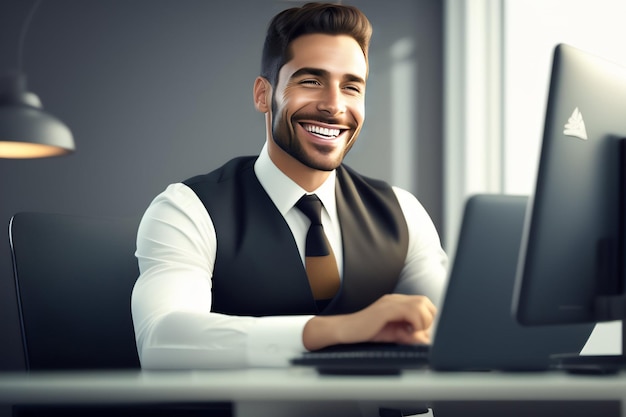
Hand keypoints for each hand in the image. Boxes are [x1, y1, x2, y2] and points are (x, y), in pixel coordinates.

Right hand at [302, 294, 436, 350]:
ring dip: (421, 322)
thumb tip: (427, 340)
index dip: (428, 319)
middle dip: (428, 320)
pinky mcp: (385, 309)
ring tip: (410, 334)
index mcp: (398, 302)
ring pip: (420, 305)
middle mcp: (395, 299)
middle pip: (425, 302)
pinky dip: (414, 323)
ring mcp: (390, 302)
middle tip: (416, 333)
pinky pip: (410, 311)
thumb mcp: (393, 335)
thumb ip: (410, 335)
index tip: (420, 333)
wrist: (345, 331)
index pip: (424, 304)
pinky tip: (404, 333)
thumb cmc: (366, 333)